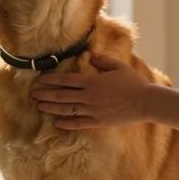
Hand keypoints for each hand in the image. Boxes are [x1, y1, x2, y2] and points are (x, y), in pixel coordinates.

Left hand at [31, 55, 150, 129]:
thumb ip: (101, 60)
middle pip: (62, 95)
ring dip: (51, 108)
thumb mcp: (118, 66)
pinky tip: (56, 122)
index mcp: (92, 81)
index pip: (66, 79)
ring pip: (67, 109)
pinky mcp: (98, 122)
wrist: (146, 102)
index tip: (40, 79)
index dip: (51, 79)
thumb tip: (89, 56)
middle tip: (32, 94)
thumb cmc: (133, 82)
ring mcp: (93, 110)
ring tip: (39, 106)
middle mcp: (89, 96)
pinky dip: (66, 123)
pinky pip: (78, 123)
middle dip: (45, 94)